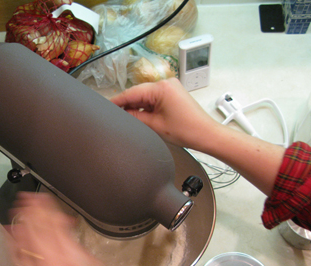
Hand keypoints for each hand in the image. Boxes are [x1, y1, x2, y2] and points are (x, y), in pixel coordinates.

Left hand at [7, 192, 112, 265]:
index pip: (49, 226)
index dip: (44, 208)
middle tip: (28, 195)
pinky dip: (12, 241)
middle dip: (29, 211)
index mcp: (62, 261)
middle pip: (33, 231)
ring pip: (21, 242)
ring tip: (17, 206)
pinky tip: (9, 231)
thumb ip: (73, 246)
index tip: (42, 195)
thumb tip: (62, 225)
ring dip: (19, 222)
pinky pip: (16, 257)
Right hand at [111, 78, 284, 195]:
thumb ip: (134, 117)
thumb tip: (121, 114)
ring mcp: (170, 88)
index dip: (116, 101)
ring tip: (126, 119)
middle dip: (126, 105)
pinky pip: (153, 99)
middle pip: (137, 93)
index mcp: (161, 87)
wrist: (207, 135)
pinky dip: (145, 108)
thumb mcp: (154, 125)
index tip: (104, 107)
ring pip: (144, 97)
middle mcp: (166, 83)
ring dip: (136, 108)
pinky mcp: (172, 95)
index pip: (131, 93)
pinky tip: (139, 117)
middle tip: (112, 116)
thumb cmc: (187, 130)